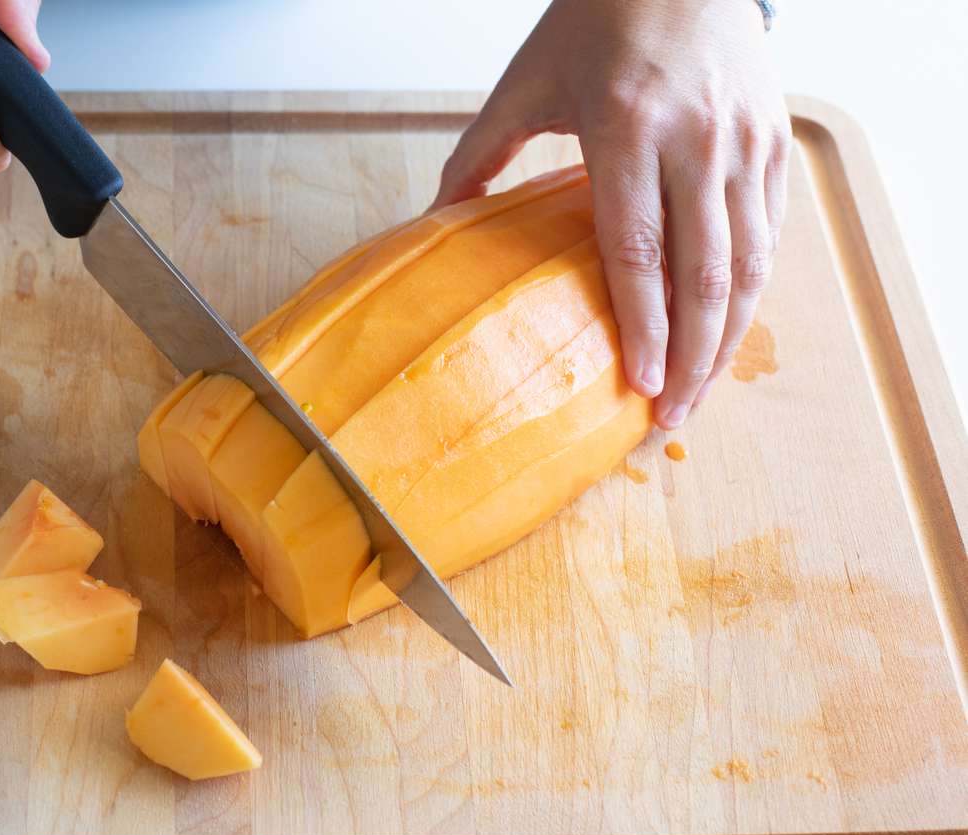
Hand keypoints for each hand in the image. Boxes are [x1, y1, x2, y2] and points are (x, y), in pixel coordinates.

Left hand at [432, 0, 790, 428]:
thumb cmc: (596, 19)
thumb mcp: (525, 81)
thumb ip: (478, 154)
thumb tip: (433, 221)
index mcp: (627, 128)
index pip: (639, 251)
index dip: (644, 327)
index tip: (641, 387)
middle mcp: (697, 141)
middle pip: (704, 275)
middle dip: (693, 359)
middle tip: (671, 419)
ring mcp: (746, 142)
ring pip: (748, 263)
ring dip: (728, 340)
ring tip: (701, 395)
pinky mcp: (777, 141)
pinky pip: (770, 232)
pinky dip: (752, 291)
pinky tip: (729, 334)